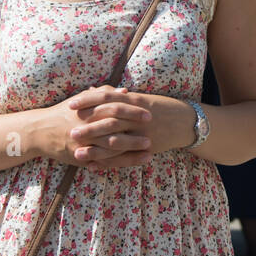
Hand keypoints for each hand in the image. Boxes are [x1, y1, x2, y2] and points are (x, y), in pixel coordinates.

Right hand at [35, 85, 152, 169]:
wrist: (40, 131)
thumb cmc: (64, 113)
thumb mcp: (81, 100)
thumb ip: (103, 94)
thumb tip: (125, 91)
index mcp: (88, 110)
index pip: (114, 108)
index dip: (132, 111)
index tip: (148, 113)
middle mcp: (86, 126)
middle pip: (115, 127)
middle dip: (135, 129)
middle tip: (153, 130)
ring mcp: (84, 143)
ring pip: (111, 146)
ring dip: (132, 147)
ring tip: (150, 148)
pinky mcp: (82, 157)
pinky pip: (105, 161)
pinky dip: (122, 161)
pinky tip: (137, 161)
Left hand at [68, 86, 193, 157]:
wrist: (184, 121)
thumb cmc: (158, 107)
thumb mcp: (137, 98)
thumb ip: (113, 95)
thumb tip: (90, 89)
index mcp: (133, 100)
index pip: (107, 98)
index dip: (88, 101)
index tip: (71, 104)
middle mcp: (136, 116)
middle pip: (109, 121)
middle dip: (89, 127)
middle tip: (70, 132)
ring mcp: (142, 133)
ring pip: (115, 142)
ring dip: (95, 149)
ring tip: (77, 153)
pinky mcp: (146, 148)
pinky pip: (124, 157)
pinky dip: (108, 162)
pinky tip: (94, 166)